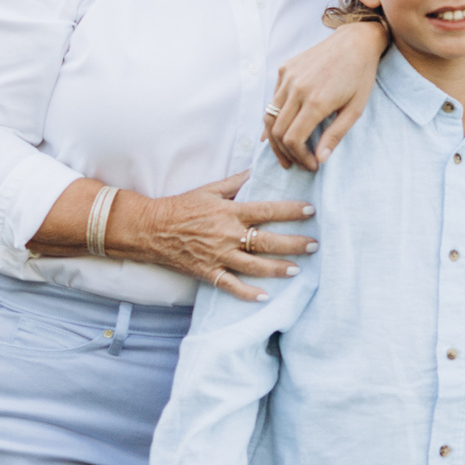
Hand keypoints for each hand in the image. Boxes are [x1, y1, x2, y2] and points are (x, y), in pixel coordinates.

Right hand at [123, 173, 315, 301]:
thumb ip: (237, 182)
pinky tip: (264, 297)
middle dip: (294, 244)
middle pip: (267, 241)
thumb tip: (258, 168)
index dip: (291, 211)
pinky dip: (246, 293)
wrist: (149, 228)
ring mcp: (217, 256)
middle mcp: (227, 235)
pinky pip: (230, 285)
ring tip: (297, 270)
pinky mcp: (207, 272)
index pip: (268, 210)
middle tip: (315, 245)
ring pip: (254, 266)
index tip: (311, 211)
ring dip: (277, 269)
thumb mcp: (210, 189)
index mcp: (230, 212)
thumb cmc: (181, 206)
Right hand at [265, 22, 387, 168]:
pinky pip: (274, 98)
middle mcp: (297, 88)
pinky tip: (281, 129)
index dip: (299, 158)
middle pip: (277, 131)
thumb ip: (336, 134)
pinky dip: (275, 116)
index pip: (294, 140)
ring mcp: (288, 77)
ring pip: (269, 116)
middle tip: (294, 164)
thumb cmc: (361, 75)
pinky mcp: (285, 68)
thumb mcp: (356, 108)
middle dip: (285, 153)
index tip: (311, 165)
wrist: (356, 40)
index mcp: (316, 100)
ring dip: (274, 139)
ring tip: (284, 153)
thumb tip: (320, 160)